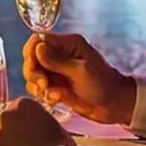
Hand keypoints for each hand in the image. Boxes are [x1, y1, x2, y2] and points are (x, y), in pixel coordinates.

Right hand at [22, 32, 136, 124]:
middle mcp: (60, 55)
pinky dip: (42, 94)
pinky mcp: (56, 86)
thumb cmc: (103, 84)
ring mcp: (57, 71)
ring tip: (51, 93)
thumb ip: (57, 61)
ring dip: (37, 85)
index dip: (32, 52)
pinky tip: (55, 99)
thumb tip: (37, 47)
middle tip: (44, 84)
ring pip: (33, 74)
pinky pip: (38, 88)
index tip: (34, 66)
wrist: (114, 106)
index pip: (39, 40)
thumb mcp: (81, 71)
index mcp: (68, 44)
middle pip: (32, 57)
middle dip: (33, 71)